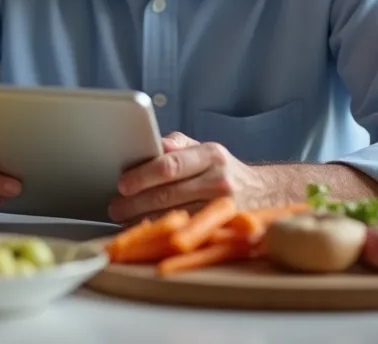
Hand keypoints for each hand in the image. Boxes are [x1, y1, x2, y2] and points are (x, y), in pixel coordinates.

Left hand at [108, 132, 266, 223]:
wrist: (263, 193)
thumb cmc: (222, 170)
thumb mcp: (204, 150)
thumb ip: (176, 145)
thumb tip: (153, 145)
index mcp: (211, 155)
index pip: (171, 165)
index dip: (143, 176)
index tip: (123, 184)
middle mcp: (219, 181)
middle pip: (167, 194)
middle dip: (134, 202)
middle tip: (115, 206)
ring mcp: (221, 208)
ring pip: (173, 217)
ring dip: (142, 219)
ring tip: (123, 218)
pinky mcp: (221, 228)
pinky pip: (183, 232)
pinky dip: (160, 232)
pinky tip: (146, 230)